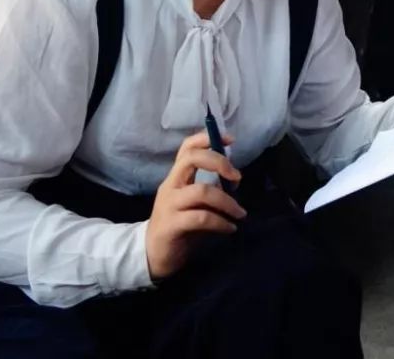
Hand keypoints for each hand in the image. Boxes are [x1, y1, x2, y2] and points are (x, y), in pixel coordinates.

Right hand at [145, 131, 246, 280]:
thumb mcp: (196, 204)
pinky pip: (201, 218)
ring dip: (227, 201)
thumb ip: (212, 189)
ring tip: (240, 213)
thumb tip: (235, 180)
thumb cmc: (180, 226)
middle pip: (191, 159)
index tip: (230, 140)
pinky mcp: (171, 225)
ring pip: (201, 191)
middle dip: (218, 162)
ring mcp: (169, 204)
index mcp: (177, 177)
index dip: (206, 138)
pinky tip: (230, 228)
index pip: (187, 148)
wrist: (153, 255)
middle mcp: (170, 186)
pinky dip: (221, 222)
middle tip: (237, 177)